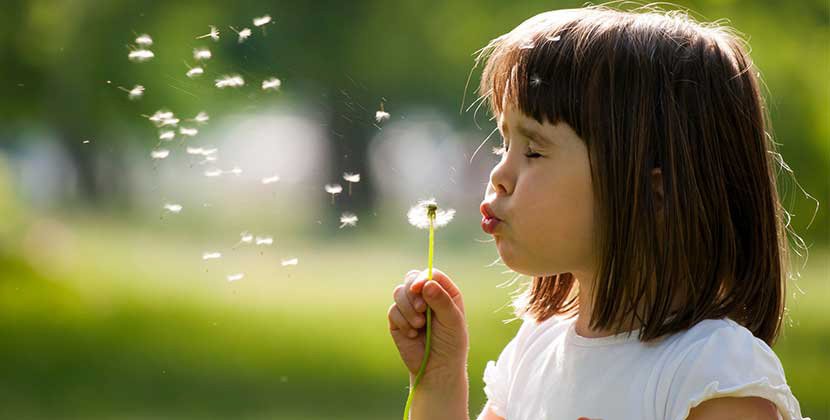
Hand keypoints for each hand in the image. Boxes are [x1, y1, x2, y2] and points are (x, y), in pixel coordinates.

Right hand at [387, 267, 468, 382]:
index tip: (419, 288)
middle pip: (411, 278)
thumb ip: (441, 301)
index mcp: (444, 292)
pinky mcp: (397, 319)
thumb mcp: (452, 321)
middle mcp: (426, 296)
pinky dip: (402, 322)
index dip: (423, 278)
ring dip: (408, 309)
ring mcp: (410, 307)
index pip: (431, 274)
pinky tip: (412, 334)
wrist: (437, 368)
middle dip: (413, 292)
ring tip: (419, 326)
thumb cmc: (451, 344)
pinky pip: (393, 310)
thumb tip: (427, 284)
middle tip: (421, 309)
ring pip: (399, 292)